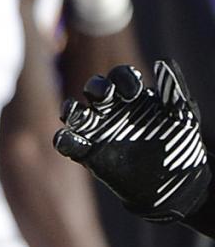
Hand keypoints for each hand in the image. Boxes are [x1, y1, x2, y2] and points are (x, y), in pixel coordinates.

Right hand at [55, 61, 210, 222]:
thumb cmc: (180, 145)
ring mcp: (98, 131)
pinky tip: (71, 139)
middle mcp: (113, 110)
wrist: (172, 183)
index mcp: (135, 97)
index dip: (123, 79)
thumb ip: (173, 91)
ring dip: (72, 109)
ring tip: (76, 114)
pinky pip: (67, 142)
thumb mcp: (183, 117)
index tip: (133, 92)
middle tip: (105, 95)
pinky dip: (63, 139)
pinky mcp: (87, 153)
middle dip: (96, 87)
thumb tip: (163, 63)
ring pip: (75, 112)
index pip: (120, 77)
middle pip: (95, 89)